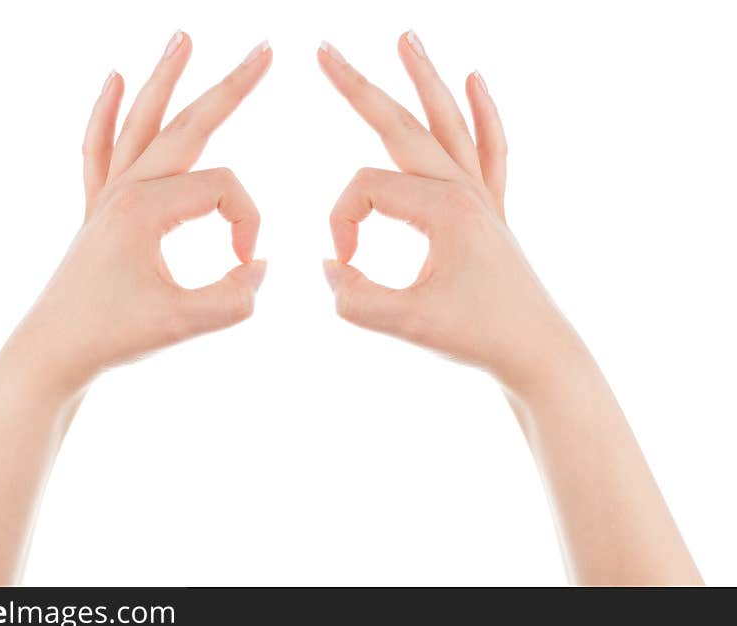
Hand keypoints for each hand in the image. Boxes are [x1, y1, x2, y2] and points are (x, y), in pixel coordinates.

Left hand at [20, 33, 271, 392]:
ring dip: (164, 79)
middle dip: (230, 87)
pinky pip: (100, 149)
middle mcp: (125, 190)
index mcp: (146, 209)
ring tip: (183, 38)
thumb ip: (234, 298)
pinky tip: (112, 80)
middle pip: (187, 124)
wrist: (53, 353)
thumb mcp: (183, 324)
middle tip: (265, 50)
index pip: (225, 190)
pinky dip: (106, 114)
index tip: (245, 265)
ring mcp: (107, 195)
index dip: (249, 224)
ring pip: (141, 123)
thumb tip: (260, 266)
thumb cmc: (112, 337)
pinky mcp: (98, 210)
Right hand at [318, 33, 572, 389]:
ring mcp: (482, 195)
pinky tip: (477, 79)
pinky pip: (489, 148)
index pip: (364, 190)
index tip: (345, 264)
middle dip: (358, 87)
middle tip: (325, 50)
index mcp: (442, 209)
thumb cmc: (477, 336)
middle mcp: (463, 190)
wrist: (536, 351)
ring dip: (424, 79)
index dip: (340, 224)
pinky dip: (484, 113)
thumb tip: (331, 265)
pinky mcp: (491, 208)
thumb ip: (354, 297)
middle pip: (400, 125)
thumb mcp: (405, 324)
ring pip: (448, 122)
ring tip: (406, 37)